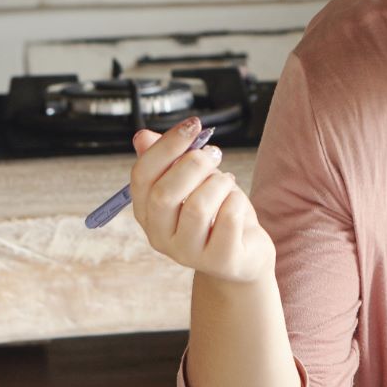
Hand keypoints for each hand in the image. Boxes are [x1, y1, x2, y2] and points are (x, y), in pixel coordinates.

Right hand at [128, 118, 276, 285]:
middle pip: (164, 193)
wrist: (244, 253)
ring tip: (226, 182)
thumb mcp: (192, 182)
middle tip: (214, 154)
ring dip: (218, 183)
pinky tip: (236, 203)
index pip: (142, 176)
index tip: (192, 126)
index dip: (166, 146)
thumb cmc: (216, 212)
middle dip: (193, 164)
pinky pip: (227, 219)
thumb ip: (169, 160)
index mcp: (146, 212)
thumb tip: (142, 136)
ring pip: (197, 207)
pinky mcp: (220, 261)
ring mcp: (188, 253)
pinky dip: (235, 201)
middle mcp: (160, 236)